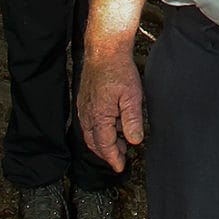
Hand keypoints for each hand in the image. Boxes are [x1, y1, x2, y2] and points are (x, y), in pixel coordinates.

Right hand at [77, 53, 145, 171]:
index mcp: (98, 116)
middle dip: (107, 152)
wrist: (105, 51)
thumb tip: (134, 141)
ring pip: (90, 133)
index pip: (104, 145)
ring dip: (103, 141)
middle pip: (94, 143)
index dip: (113, 158)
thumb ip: (132, 121)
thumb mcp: (132, 97)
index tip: (120, 167)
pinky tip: (111, 124)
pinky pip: (88, 123)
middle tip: (121, 156)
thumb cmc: (119, 71)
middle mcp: (87, 114)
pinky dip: (99, 130)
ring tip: (120, 140)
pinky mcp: (84, 101)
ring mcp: (83, 108)